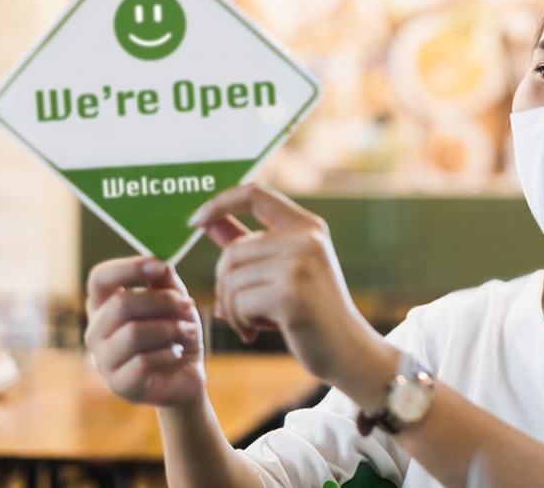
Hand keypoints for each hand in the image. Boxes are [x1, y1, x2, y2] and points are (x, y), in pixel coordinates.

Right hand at [84, 257, 203, 406]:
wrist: (185, 376)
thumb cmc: (175, 334)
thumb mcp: (175, 303)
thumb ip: (166, 282)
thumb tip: (160, 262)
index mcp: (104, 306)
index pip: (99, 278)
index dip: (127, 268)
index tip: (159, 265)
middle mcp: (96, 332)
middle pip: (121, 304)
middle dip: (163, 302)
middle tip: (188, 305)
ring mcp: (103, 360)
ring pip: (133, 333)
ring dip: (170, 329)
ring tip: (189, 332)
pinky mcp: (119, 385)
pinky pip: (143, 361)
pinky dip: (168, 353)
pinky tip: (177, 353)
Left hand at [189, 183, 396, 405]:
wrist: (347, 349)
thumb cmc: (312, 310)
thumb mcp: (285, 269)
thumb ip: (248, 243)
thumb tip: (207, 221)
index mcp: (307, 226)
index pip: (255, 194)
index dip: (219, 202)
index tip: (195, 221)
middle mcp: (306, 238)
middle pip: (232, 251)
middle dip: (224, 284)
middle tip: (235, 310)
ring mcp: (300, 265)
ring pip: (231, 279)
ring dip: (232, 308)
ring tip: (251, 322)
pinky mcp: (290, 295)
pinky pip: (238, 303)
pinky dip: (240, 322)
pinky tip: (255, 332)